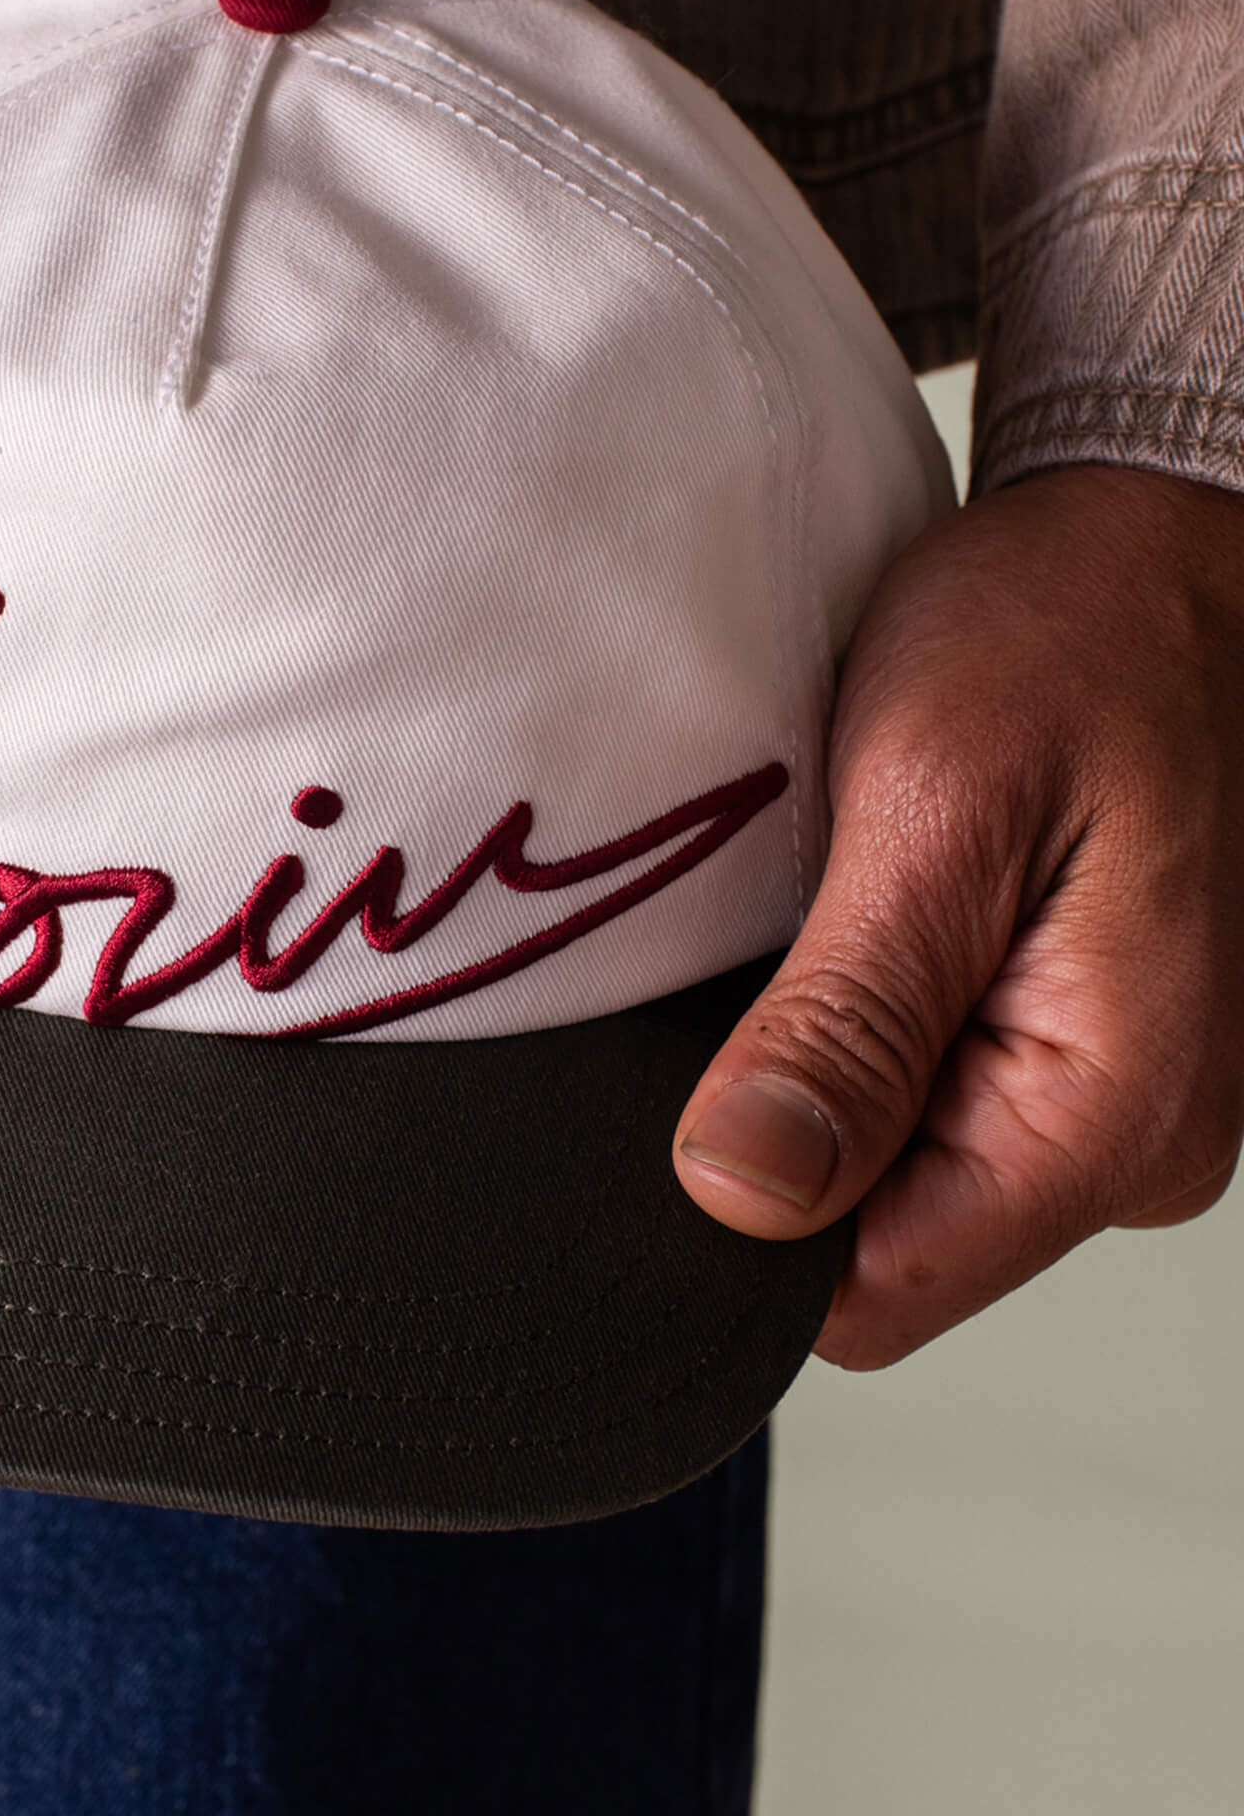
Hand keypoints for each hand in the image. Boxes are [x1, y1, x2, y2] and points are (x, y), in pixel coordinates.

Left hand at [670, 461, 1243, 1370]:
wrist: (1153, 546)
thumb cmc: (1067, 636)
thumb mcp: (935, 812)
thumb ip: (847, 1023)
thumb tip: (740, 1193)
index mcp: (1111, 1112)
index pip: (870, 1293)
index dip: (747, 1218)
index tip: (685, 1096)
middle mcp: (1132, 1140)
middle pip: (877, 1237)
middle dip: (782, 1131)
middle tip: (760, 961)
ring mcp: (1110, 1097)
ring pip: (896, 1169)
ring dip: (821, 1072)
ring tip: (814, 929)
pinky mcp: (1077, 1045)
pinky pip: (932, 1099)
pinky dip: (863, 1032)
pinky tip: (847, 934)